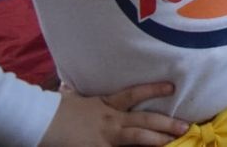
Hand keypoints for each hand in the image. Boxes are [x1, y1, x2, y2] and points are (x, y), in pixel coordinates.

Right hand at [40, 82, 186, 145]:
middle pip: (144, 121)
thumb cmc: (52, 109)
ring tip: (176, 140)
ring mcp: (105, 137)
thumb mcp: (66, 100)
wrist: (40, 120)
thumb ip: (72, 95)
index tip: (172, 87)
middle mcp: (110, 120)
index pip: (133, 94)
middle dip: (166, 124)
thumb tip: (66, 89)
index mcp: (104, 105)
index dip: (153, 90)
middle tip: (186, 126)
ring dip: (158, 140)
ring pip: (138, 138)